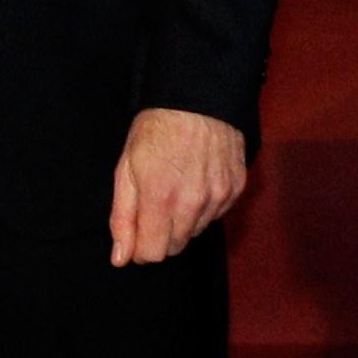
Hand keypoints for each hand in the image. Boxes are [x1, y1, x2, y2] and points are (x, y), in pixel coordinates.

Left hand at [107, 107, 252, 267]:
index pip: (151, 254)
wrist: (199, 98)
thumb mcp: (125, 169)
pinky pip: (216, 215)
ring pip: (196, 232)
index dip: (139, 247)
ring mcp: (219, 195)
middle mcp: (193, 202)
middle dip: (160, 236)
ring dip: (183, 221)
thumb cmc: (157, 130)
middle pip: (175, 248)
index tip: (137, 230)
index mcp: (160, 198)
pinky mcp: (236, 188)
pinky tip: (196, 182)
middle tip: (155, 206)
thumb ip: (122, 218)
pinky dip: (204, 207)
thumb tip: (121, 258)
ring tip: (177, 189)